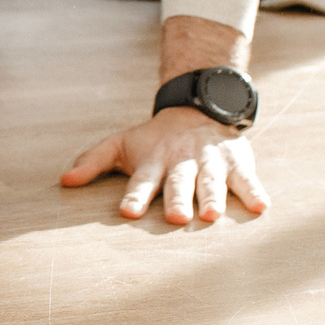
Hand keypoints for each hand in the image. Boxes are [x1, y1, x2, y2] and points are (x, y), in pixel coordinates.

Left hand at [62, 108, 268, 224]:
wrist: (198, 108)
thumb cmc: (154, 139)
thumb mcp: (122, 144)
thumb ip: (93, 161)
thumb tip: (64, 180)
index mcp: (153, 162)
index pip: (142, 181)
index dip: (135, 196)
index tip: (127, 212)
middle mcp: (182, 163)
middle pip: (179, 183)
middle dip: (177, 199)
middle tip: (175, 217)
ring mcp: (210, 163)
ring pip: (211, 182)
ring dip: (212, 197)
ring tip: (211, 215)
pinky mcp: (236, 163)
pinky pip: (247, 179)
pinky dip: (254, 191)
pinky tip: (261, 207)